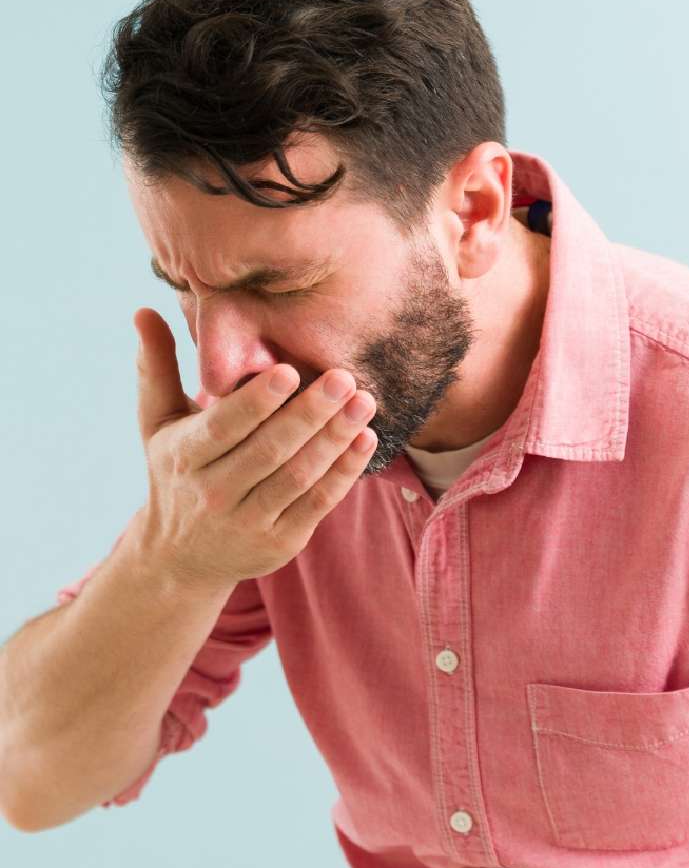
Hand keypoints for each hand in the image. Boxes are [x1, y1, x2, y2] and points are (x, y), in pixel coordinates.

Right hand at [133, 308, 376, 593]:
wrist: (180, 557)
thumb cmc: (175, 472)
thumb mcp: (157, 422)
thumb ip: (157, 367)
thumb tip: (145, 310)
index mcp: (185, 457)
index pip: (224, 427)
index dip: (256, 402)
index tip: (288, 371)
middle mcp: (213, 494)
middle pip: (268, 451)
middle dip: (309, 414)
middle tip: (344, 378)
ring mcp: (248, 523)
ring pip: (298, 477)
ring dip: (334, 440)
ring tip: (363, 403)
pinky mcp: (280, 543)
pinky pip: (317, 504)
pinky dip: (344, 472)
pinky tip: (364, 439)